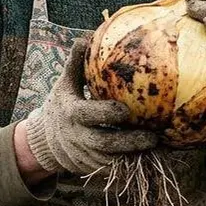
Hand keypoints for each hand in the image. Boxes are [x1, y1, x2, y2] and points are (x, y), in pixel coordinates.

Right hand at [22, 39, 157, 175]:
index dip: (106, 114)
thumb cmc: (62, 104)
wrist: (44, 142)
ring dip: (136, 156)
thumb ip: (75, 63)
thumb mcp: (64, 83)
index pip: (89, 115)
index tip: (126, 110)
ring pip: (113, 160)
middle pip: (105, 144)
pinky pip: (116, 167)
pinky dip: (134, 163)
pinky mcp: (95, 168)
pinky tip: (156, 157)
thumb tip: (85, 37)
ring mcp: (87, 157)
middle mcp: (80, 138)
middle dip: (130, 143)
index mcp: (73, 115)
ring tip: (161, 148)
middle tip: (154, 138)